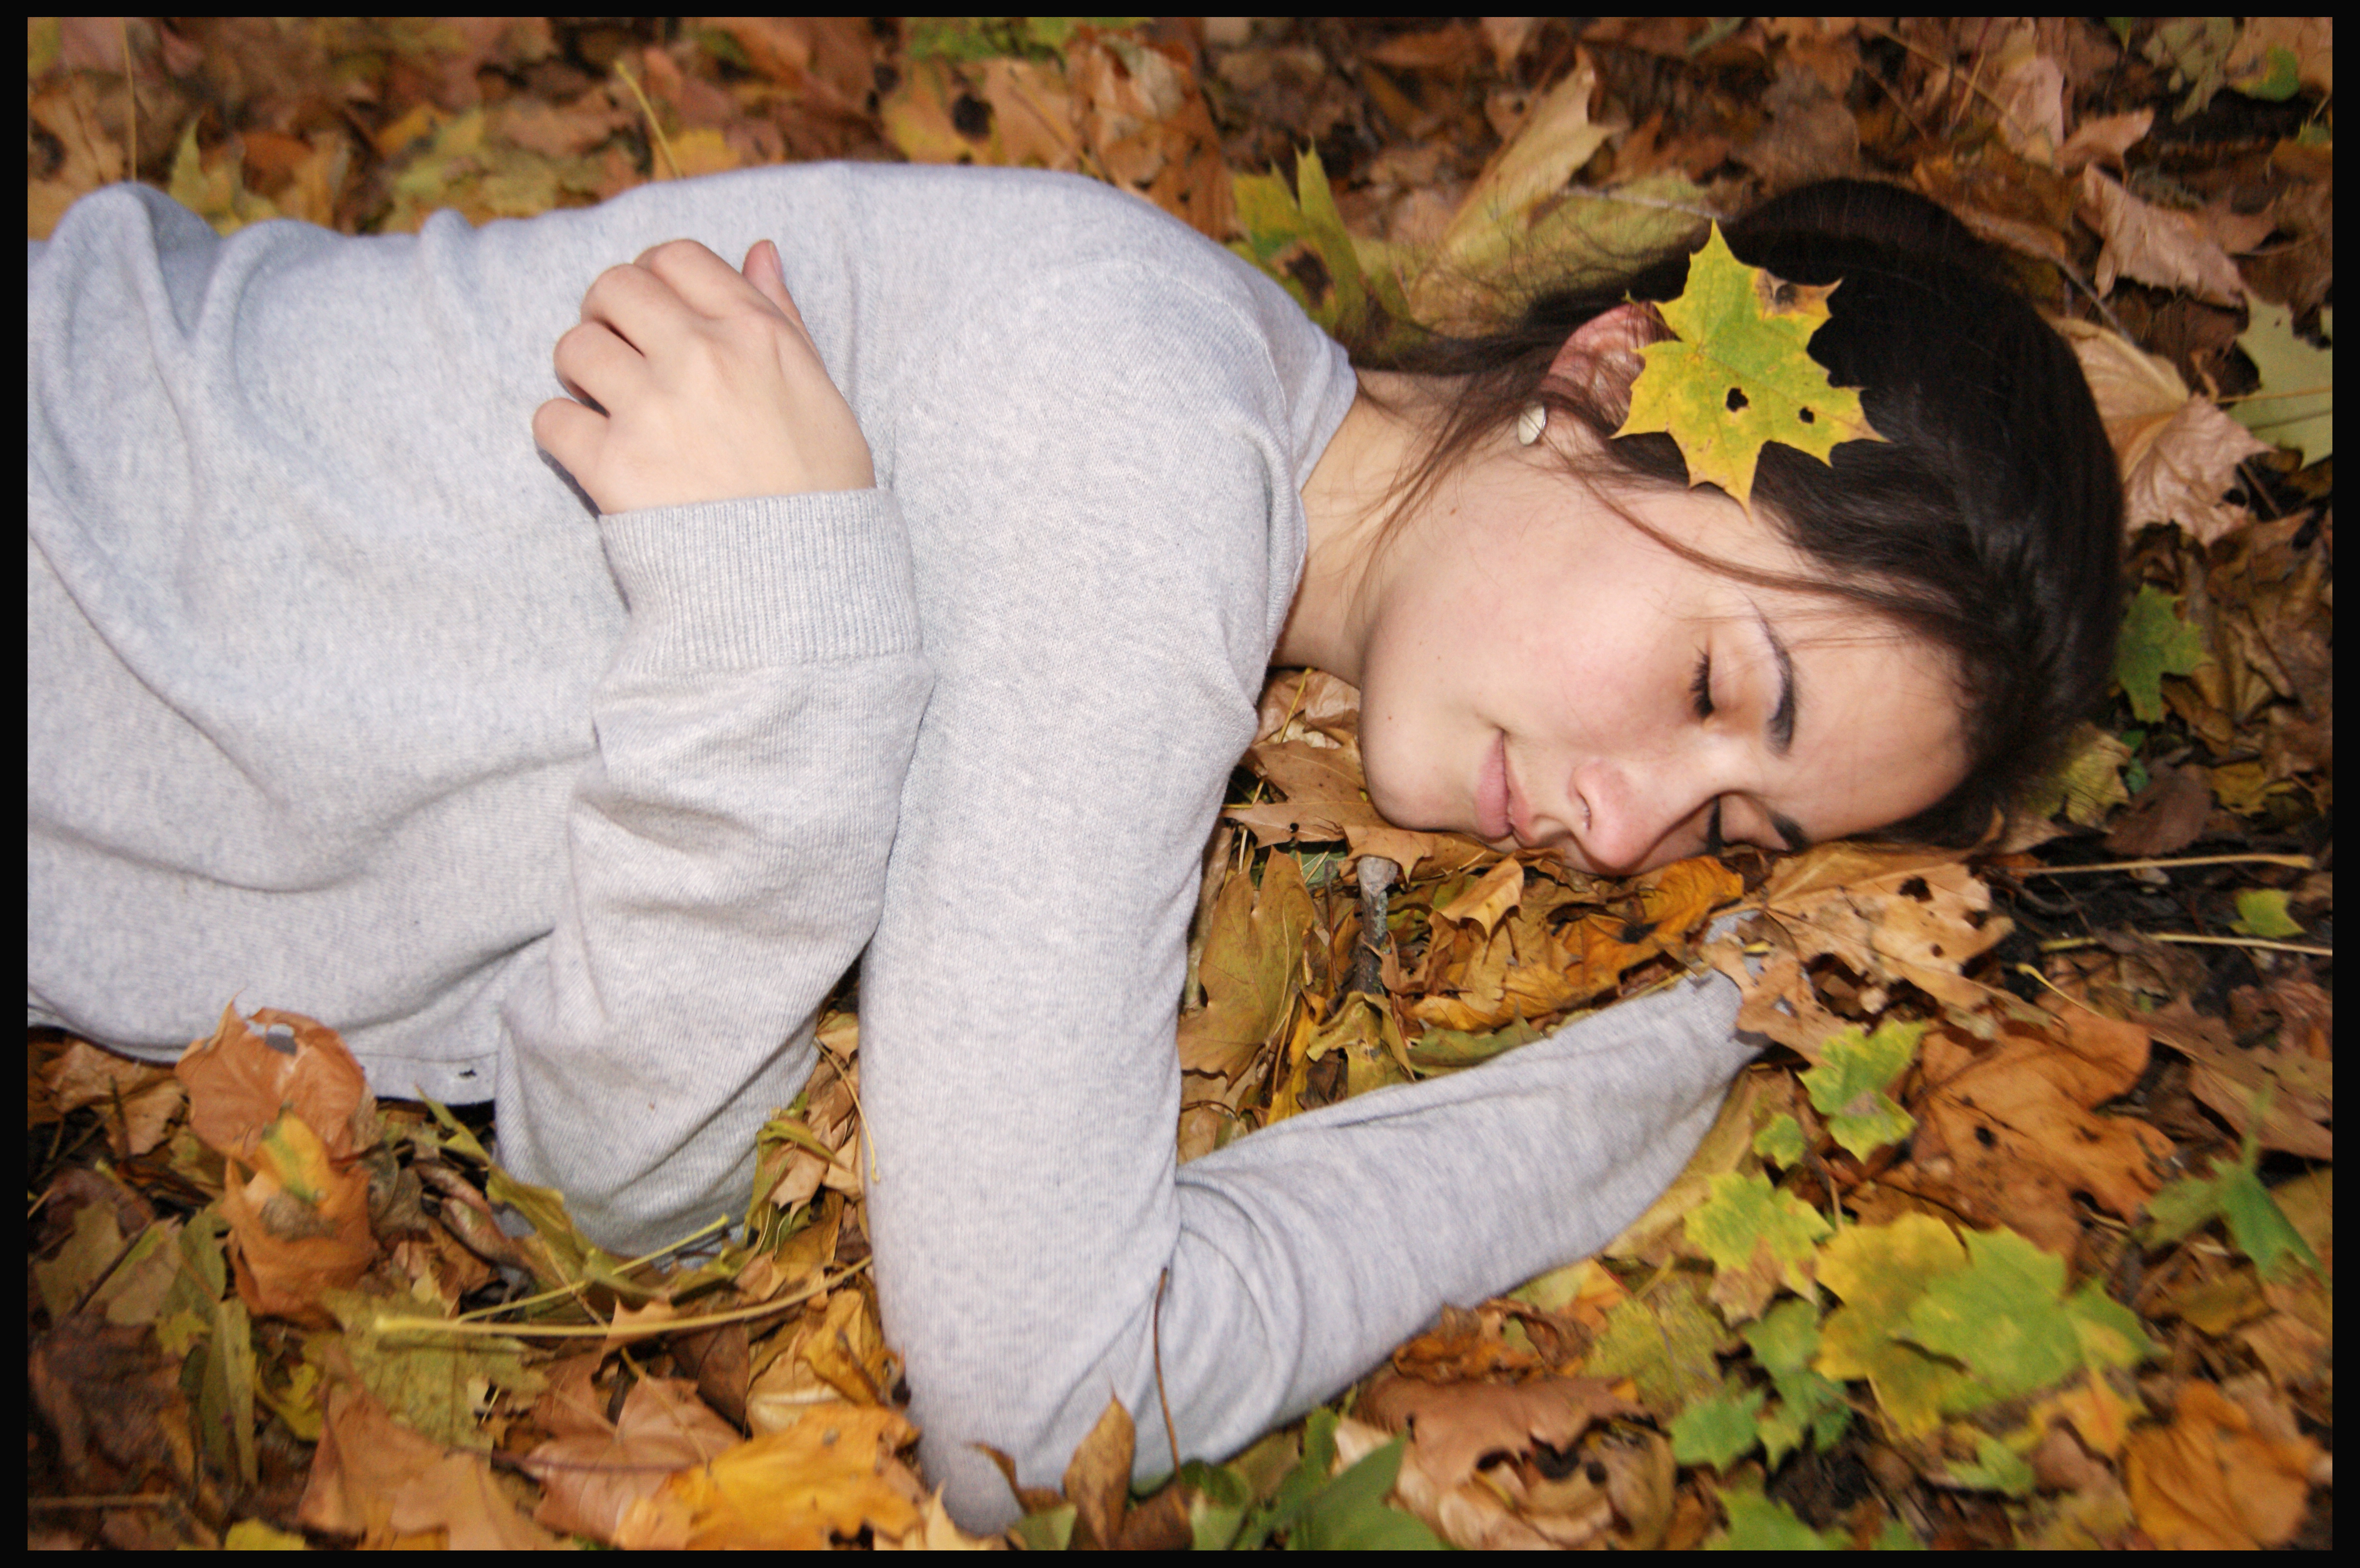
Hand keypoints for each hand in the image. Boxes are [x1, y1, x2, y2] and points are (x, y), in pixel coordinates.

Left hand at [533, 238, 875, 513]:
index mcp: (754, 333)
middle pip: (613, 288)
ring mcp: (654, 410)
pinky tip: (592, 452)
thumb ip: (783, 316)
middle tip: (619, 353)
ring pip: (574, 347)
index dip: (654, 277)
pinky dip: (562, 433)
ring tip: (603, 404)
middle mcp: (701, 358)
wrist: (804, 586)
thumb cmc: (822, 491)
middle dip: (607, 315)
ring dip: (580, 371)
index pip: (674, 257)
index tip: (654, 313)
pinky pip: (550, 420)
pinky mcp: (614, 467)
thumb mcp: (821, 392)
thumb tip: (759, 250)